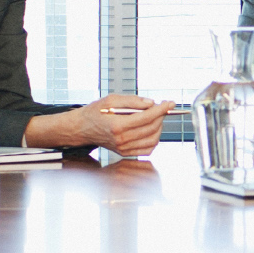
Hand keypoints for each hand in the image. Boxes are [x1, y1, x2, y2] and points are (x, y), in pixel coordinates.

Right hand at [37, 94, 169, 155]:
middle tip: (161, 107)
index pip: (147, 117)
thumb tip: (151, 103)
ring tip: (155, 117)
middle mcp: (121, 139)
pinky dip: (154, 139)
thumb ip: (132, 101)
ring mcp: (124, 148)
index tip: (170, 103)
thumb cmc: (96, 112)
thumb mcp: (111, 99)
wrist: (83, 128)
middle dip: (161, 116)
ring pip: (153, 139)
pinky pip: (147, 149)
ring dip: (159, 127)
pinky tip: (150, 129)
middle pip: (152, 128)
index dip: (161, 109)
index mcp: (117, 125)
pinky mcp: (125, 153)